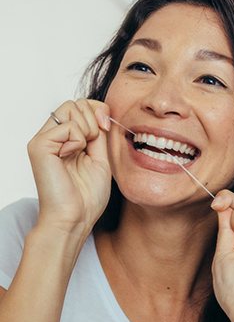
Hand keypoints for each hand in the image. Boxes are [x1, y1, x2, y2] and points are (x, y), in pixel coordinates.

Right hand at [27, 99, 111, 234]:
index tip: (106, 127)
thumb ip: (99, 135)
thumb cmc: (87, 197)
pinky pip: (67, 125)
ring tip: (82, 152)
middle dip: (93, 118)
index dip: (97, 110)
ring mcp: (43, 140)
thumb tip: (102, 113)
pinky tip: (72, 156)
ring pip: (70, 108)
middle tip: (94, 144)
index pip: (80, 105)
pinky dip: (78, 140)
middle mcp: (52, 137)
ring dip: (87, 129)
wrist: (76, 218)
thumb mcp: (101, 159)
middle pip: (75, 103)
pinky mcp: (39, 146)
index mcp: (66, 140)